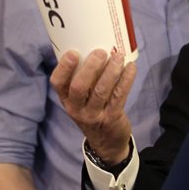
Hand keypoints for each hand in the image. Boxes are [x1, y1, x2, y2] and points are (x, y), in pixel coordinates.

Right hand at [50, 49, 136, 164]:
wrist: (106, 142)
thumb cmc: (93, 110)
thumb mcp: (81, 99)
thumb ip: (84, 78)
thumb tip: (94, 47)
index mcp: (66, 99)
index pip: (57, 83)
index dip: (64, 67)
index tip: (74, 52)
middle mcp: (76, 108)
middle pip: (79, 86)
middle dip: (91, 67)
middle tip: (101, 52)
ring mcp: (93, 115)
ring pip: (101, 90)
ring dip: (111, 71)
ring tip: (118, 56)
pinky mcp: (111, 117)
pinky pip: (119, 96)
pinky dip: (126, 79)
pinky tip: (131, 67)